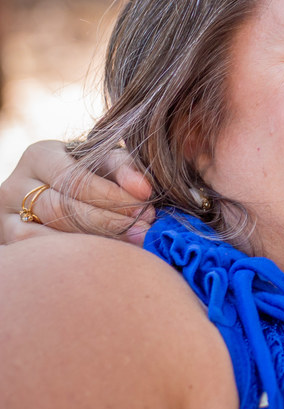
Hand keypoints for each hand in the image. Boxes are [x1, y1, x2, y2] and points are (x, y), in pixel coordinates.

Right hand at [0, 140, 153, 244]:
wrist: (59, 192)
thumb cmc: (90, 173)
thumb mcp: (106, 162)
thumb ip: (126, 168)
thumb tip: (143, 189)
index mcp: (40, 155)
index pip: (75, 179)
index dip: (112, 195)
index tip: (145, 205)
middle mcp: (15, 184)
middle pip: (62, 208)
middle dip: (109, 220)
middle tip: (143, 228)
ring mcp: (6, 215)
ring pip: (49, 233)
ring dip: (96, 239)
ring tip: (132, 240)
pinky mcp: (9, 240)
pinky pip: (40, 250)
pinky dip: (75, 252)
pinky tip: (104, 252)